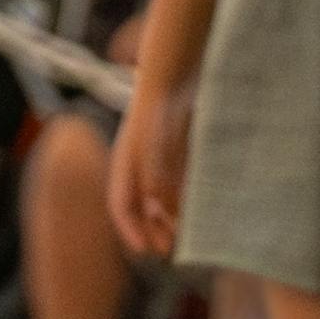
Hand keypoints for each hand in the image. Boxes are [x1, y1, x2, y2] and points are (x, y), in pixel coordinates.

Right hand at [104, 79, 190, 261]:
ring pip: (160, 195)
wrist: (177, 66)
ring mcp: (159, 154)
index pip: (120, 203)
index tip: (144, 251)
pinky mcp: (179, 147)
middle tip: (169, 251)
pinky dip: (184, 198)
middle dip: (151, 229)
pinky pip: (178, 181)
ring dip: (169, 217)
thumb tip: (157, 206)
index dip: (130, 229)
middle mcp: (139, 161)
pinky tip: (198, 208)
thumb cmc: (163, 102)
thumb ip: (156, 172)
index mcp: (125, 161)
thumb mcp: (157, 138)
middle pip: (140, 204)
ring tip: (185, 236)